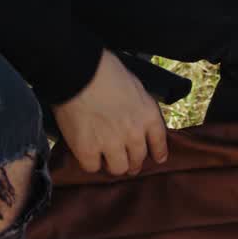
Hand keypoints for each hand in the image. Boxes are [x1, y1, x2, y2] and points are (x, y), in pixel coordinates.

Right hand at [52, 49, 168, 175]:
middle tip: (124, 161)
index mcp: (148, 115)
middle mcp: (134, 133)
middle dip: (132, 162)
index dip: (158, 153)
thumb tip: (134, 117)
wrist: (78, 71)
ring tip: (105, 159)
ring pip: (118, 168)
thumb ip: (138, 107)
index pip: (159, 143)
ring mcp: (111, 143)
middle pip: (138, 160)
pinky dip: (90, 162)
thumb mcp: (134, 85)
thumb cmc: (103, 70)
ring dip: (113, 164)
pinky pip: (92, 167)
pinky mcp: (88, 150)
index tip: (156, 158)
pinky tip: (87, 153)